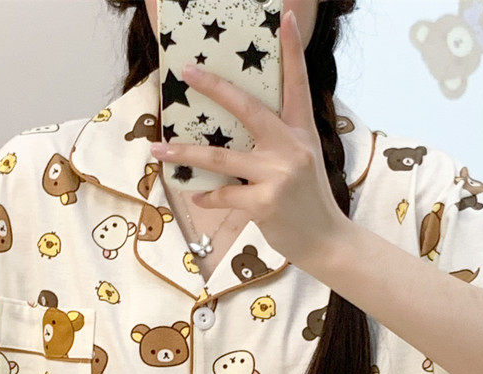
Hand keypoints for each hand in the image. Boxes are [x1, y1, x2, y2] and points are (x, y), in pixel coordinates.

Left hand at [149, 1, 348, 268]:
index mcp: (301, 131)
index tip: (286, 17)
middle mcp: (291, 147)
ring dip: (184, 152)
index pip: (297, 83)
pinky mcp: (264, 203)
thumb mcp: (302, 161)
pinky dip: (208, 196)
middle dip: (214, 88)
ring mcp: (278, 174)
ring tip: (157, 147)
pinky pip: (224, 194)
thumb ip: (277, 142)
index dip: (292, 50)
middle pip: (247, 108)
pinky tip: (198, 196)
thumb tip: (235, 132)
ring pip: (220, 157)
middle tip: (187, 71)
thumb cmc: (308, 201)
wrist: (326, 241)